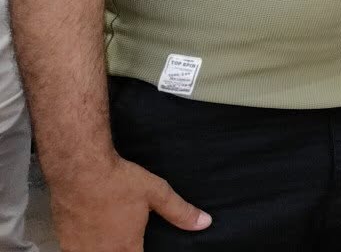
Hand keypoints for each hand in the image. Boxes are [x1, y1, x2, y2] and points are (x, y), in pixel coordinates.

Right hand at [50, 155, 207, 251]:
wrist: (79, 169)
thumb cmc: (118, 181)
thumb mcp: (156, 193)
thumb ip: (180, 212)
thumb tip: (205, 223)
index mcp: (126, 246)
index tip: (142, 247)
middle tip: (128, 243)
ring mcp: (79, 248)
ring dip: (105, 251)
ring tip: (112, 243)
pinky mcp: (63, 240)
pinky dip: (85, 250)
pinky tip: (91, 241)